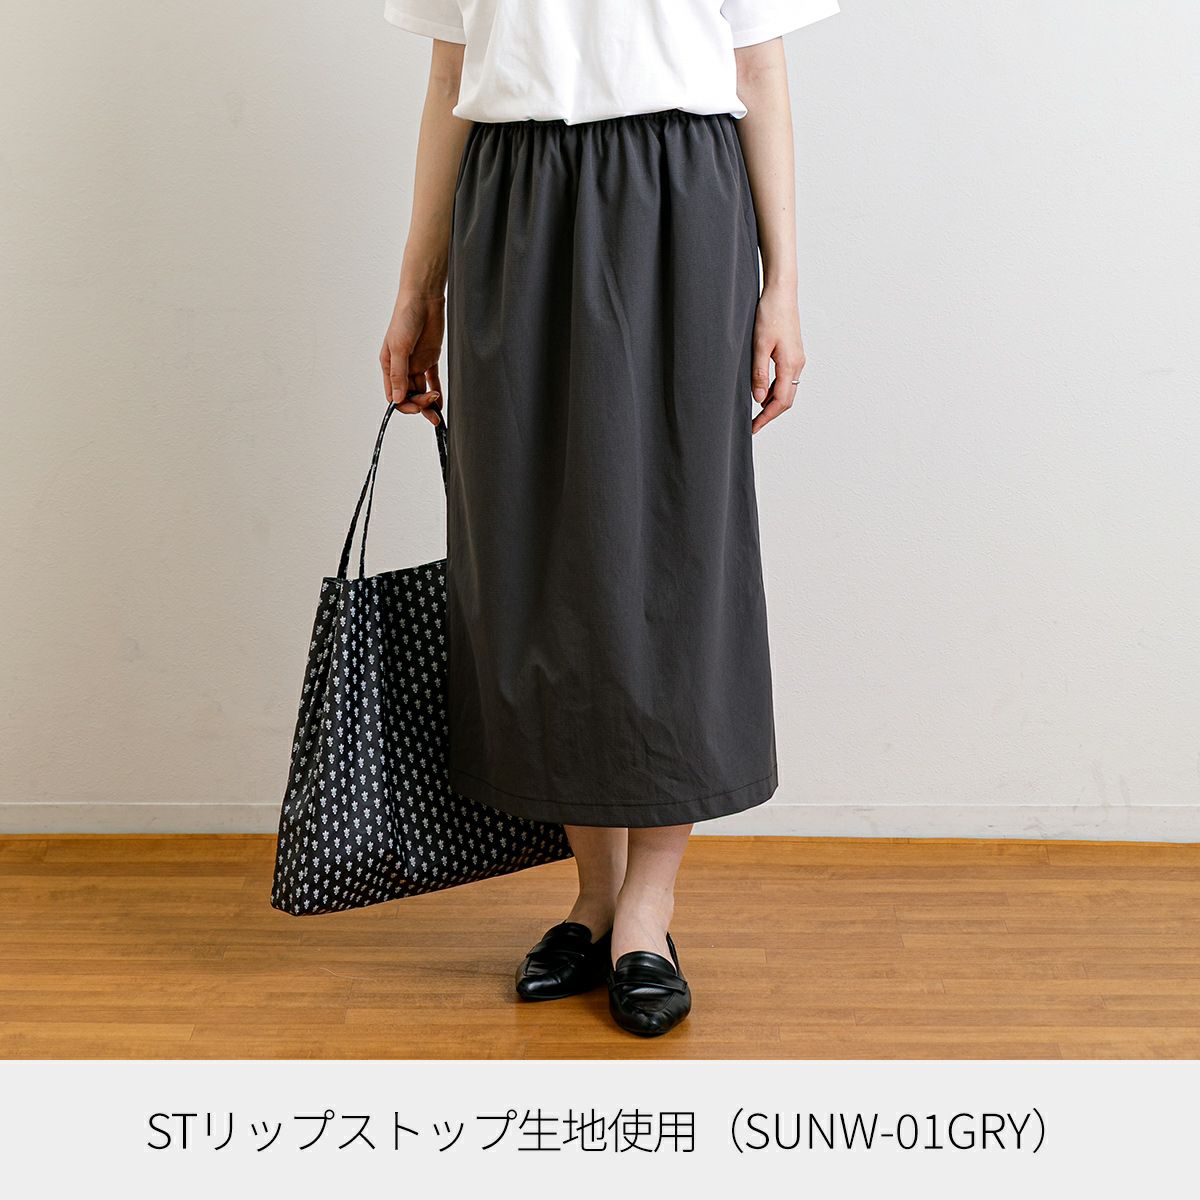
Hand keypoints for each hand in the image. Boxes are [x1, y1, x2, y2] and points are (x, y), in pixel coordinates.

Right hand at [380, 290, 444, 423]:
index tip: (417, 407)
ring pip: (421, 390)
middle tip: (431, 403)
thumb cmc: (405, 318)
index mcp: (389, 365)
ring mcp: (416, 363)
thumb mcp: (399, 347)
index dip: (404, 404)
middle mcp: (402, 367)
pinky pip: (432, 380)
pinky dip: (437, 391)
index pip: (394, 394)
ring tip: (437, 412)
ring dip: (429, 401)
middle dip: (419, 403)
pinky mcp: (430, 359)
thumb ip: (399, 374)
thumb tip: (397, 398)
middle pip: (409, 394)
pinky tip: (440, 403)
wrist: (423, 299)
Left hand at [750, 284, 805, 433]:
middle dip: (770, 414)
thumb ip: (759, 373)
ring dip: (772, 402)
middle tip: (753, 425)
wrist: (781, 292)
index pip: (780, 401)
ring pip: (786, 390)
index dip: (766, 417)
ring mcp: (797, 359)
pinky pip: (785, 379)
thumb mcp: (759, 345)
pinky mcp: (793, 353)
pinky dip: (774, 390)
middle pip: (786, 399)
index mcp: (790, 365)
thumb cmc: (770, 313)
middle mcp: (798, 364)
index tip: (754, 428)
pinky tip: (761, 390)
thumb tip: (758, 399)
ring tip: (755, 411)